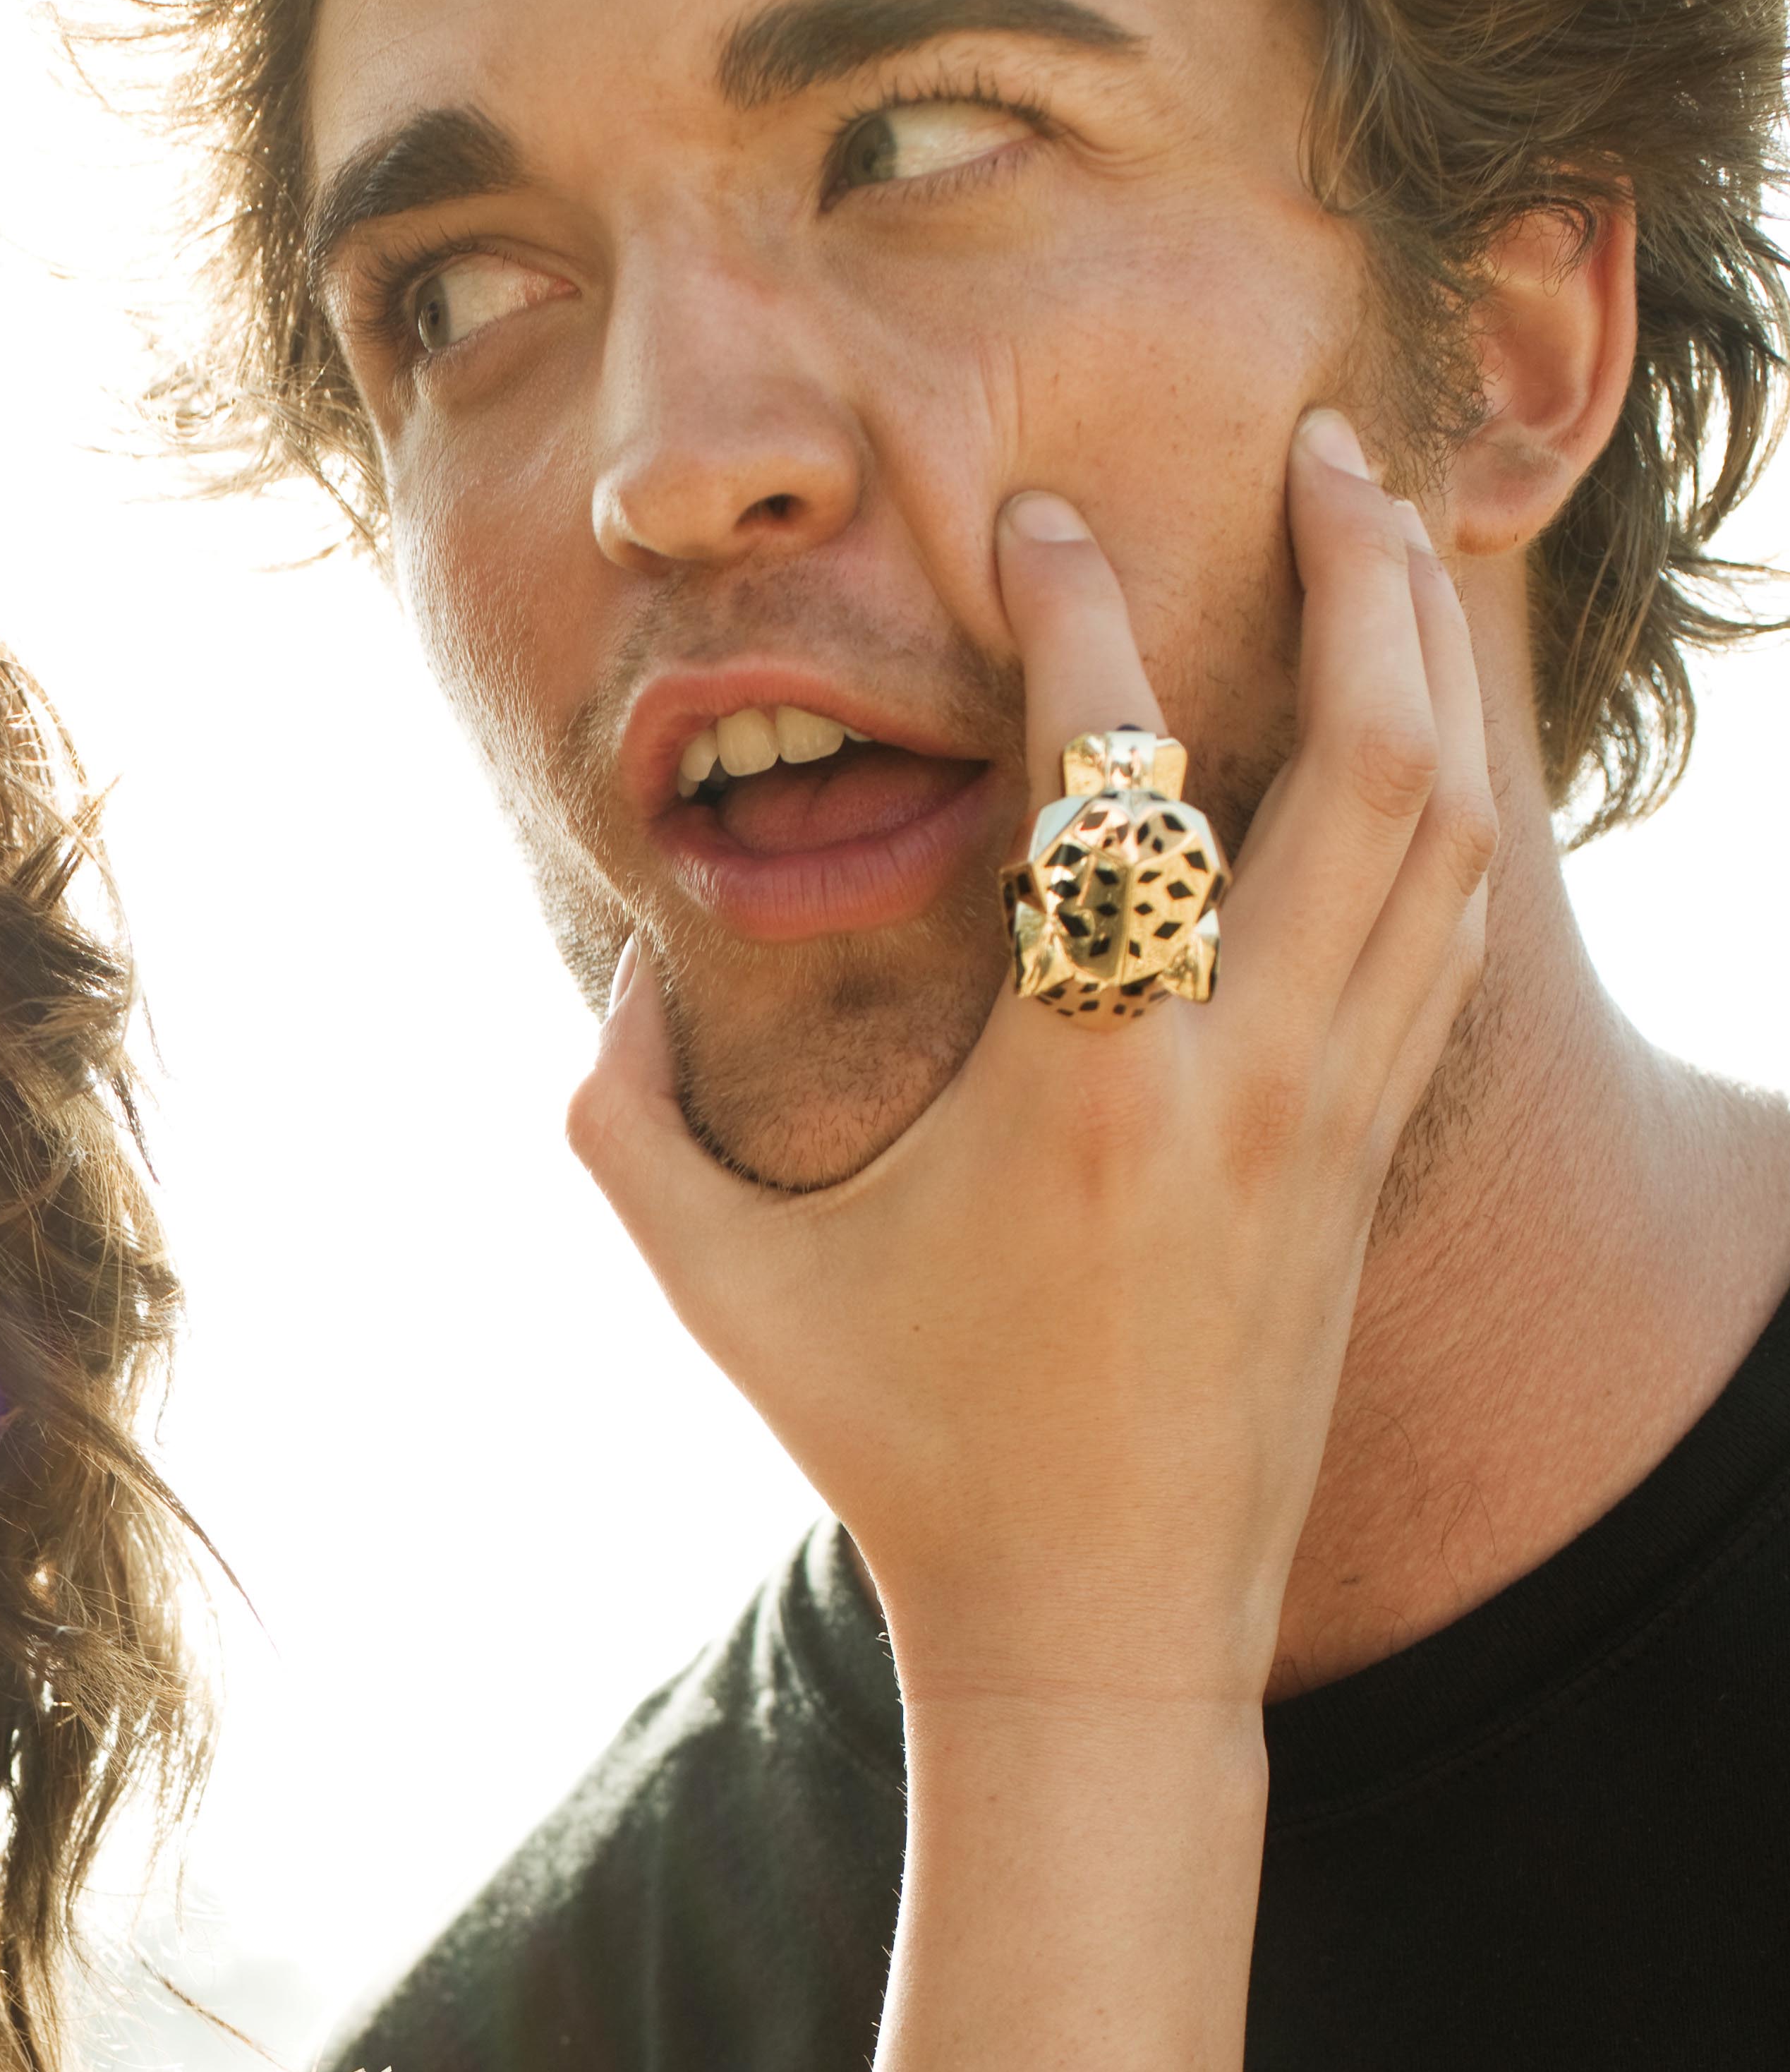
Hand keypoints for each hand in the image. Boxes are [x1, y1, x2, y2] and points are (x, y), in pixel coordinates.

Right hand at [570, 411, 1493, 1707]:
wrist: (1094, 1629)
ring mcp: (1333, 1118)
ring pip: (1449, 827)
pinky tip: (1415, 725)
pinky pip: (1449, 927)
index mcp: (1085, 1089)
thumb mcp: (718, 1285)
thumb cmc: (902, 1453)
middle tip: (1323, 442)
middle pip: (1374, 750)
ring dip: (1434, 656)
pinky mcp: (1368, 1159)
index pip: (1114, 777)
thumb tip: (621, 969)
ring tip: (1392, 537)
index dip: (1075, 613)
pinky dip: (1449, 797)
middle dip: (1363, 565)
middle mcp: (1244, 1079)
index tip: (1034, 524)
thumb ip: (622, 1116)